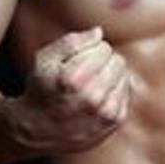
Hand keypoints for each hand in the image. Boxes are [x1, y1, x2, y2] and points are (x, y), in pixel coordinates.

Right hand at [5, 27, 130, 153]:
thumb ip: (71, 41)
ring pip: (124, 75)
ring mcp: (105, 113)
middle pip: (117, 61)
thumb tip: (99, 32)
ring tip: (90, 84)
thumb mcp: (45, 59)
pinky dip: (114, 90)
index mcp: (73, 79)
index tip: (77, 59)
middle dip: (103, 61)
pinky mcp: (114, 122)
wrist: (38, 130)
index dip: (91, 49)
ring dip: (110, 75)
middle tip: (84, 71)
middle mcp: (92, 98)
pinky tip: (97, 95)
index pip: (104, 48)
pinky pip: (126, 92)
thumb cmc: (41, 88)